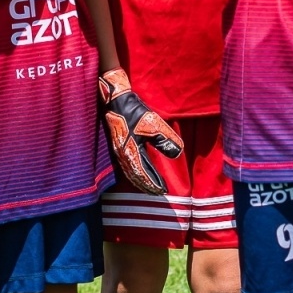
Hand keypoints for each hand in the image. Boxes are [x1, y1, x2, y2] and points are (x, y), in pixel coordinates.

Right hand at [98, 69, 183, 193]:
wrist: (115, 100)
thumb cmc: (134, 111)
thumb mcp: (153, 124)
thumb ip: (165, 139)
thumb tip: (177, 154)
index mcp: (131, 152)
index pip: (143, 173)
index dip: (153, 183)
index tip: (163, 191)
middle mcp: (122, 155)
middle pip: (135, 176)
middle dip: (146, 185)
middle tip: (157, 193)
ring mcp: (118, 151)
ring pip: (130, 172)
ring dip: (140, 180)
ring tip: (149, 187)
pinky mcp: (118, 145)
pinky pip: (126, 165)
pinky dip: (134, 173)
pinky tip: (138, 172)